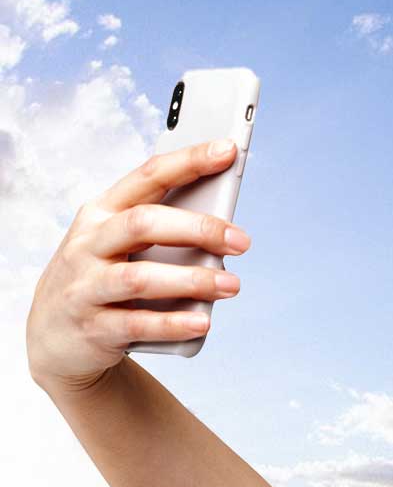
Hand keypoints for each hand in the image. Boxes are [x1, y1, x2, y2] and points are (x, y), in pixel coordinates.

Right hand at [26, 137, 251, 393]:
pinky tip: (202, 323)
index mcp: (102, 213)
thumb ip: (164, 234)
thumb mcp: (122, 247)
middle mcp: (90, 243)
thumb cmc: (103, 279)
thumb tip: (226, 231)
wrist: (55, 336)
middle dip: (198, 229)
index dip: (188, 161)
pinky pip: (137, 324)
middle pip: (144, 223)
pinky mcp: (93, 327)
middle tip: (242, 242)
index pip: (148, 177)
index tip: (228, 150)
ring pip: (140, 277)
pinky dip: (173, 323)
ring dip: (192, 280)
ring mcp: (87, 286)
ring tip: (232, 285)